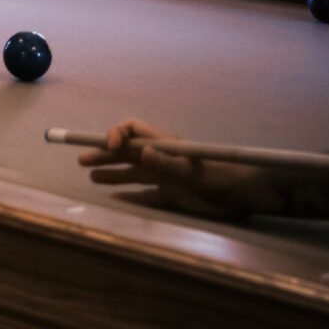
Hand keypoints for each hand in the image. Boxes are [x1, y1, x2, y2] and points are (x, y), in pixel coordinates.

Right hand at [79, 119, 275, 221]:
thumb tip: (140, 150)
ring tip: (91, 177)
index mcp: (165, 145)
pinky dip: (130, 196)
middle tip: (82, 161)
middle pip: (127, 152)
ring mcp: (167, 178)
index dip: (117, 135)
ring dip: (112, 173)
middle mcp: (163, 159)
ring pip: (133, 173)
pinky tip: (116, 199)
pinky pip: (146, 195)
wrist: (246, 197)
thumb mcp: (194, 172)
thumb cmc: (223, 180)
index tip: (109, 146)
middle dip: (104, 154)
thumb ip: (167, 163)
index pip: (134, 130)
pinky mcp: (174, 197)